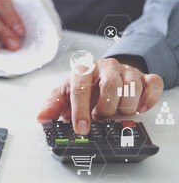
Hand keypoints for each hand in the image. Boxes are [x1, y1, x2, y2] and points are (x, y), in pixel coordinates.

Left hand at [37, 58, 163, 134]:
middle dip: (105, 109)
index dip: (80, 110)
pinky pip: (153, 85)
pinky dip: (148, 99)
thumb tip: (41, 117)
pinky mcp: (144, 76)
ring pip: (132, 88)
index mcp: (84, 69)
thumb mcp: (65, 94)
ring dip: (125, 107)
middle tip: (101, 116)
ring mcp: (126, 70)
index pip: (81, 88)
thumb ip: (53, 105)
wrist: (104, 74)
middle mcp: (105, 67)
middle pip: (110, 87)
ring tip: (116, 111)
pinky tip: (139, 107)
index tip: (81, 128)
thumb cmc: (84, 86)